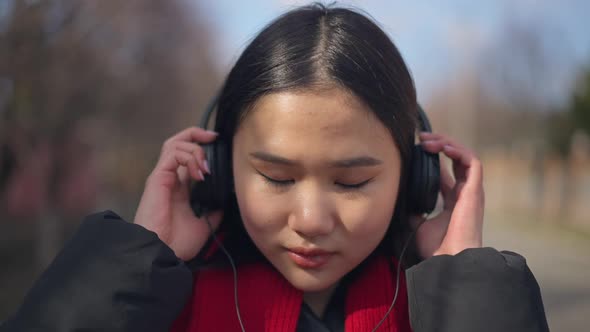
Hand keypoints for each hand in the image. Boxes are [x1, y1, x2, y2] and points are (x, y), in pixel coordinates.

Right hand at [134, 127, 222, 260]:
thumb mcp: (204, 224)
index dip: (202, 146)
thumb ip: (214, 210)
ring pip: (175, 143)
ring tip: (206, 168)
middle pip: (178, 142)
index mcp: (179, 187)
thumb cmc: (177, 243)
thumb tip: (226, 199)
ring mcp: (162, 176)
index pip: (188, 156)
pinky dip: (189, 156)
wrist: (162, 253)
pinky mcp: (157, 178)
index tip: (220, 146)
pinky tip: (199, 173)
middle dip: (197, 134)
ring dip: (196, 149)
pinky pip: (172, 153)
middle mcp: (170, 178)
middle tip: (214, 138)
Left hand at [411, 132, 484, 257]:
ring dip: (447, 143)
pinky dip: (459, 151)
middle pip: (456, 159)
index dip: (433, 157)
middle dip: (439, 144)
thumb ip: (413, 210)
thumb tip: (401, 200)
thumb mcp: (417, 224)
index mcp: (452, 200)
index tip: (415, 149)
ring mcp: (470, 190)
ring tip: (428, 140)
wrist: (448, 259)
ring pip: (464, 156)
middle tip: (421, 138)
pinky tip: (442, 147)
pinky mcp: (474, 190)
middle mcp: (463, 193)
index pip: (446, 171)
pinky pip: (472, 162)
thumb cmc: (436, 247)